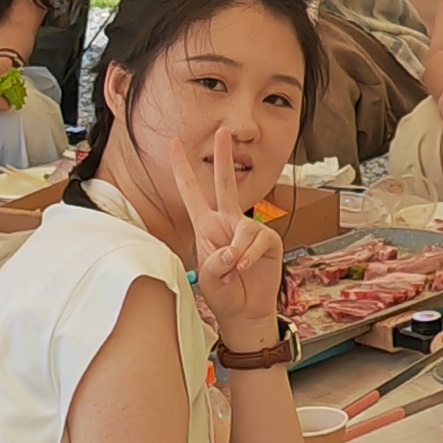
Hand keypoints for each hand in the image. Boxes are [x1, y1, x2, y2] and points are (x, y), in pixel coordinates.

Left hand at [175, 122, 285, 347]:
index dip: (182, 168)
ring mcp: (249, 230)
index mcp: (206, 226)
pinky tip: (246, 268)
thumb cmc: (223, 293)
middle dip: (224, 156)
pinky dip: (250, 258)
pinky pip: (258, 242)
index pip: (192, 192)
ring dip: (237, 253)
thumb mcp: (208, 279)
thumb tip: (233, 249)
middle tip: (224, 130)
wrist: (245, 311)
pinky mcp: (268, 241)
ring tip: (235, 271)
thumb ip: (215, 263)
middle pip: (225, 183)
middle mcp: (228, 222)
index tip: (175, 143)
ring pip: (243, 228)